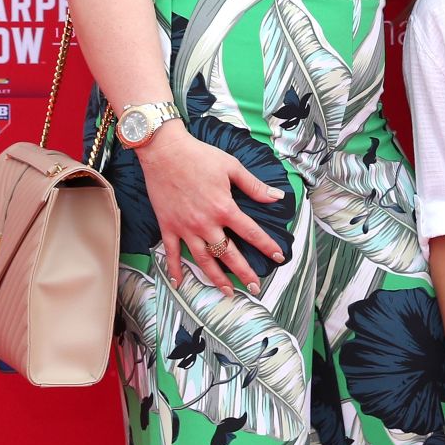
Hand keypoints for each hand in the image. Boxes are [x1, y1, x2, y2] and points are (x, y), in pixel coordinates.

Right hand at [135, 123, 289, 292]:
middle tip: (255, 287)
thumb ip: (254, 186)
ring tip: (227, 292)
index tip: (279, 257)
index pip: (251, 232)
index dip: (267, 246)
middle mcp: (206, 223)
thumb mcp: (232, 167)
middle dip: (244, 273)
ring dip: (216, 278)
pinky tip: (180, 283)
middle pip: (228, 254)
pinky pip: (171, 253)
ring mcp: (186, 228)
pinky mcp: (168, 227)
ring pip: (203, 260)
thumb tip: (277, 197)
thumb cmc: (199, 156)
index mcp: (224, 207)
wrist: (165, 152)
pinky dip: (175, 269)